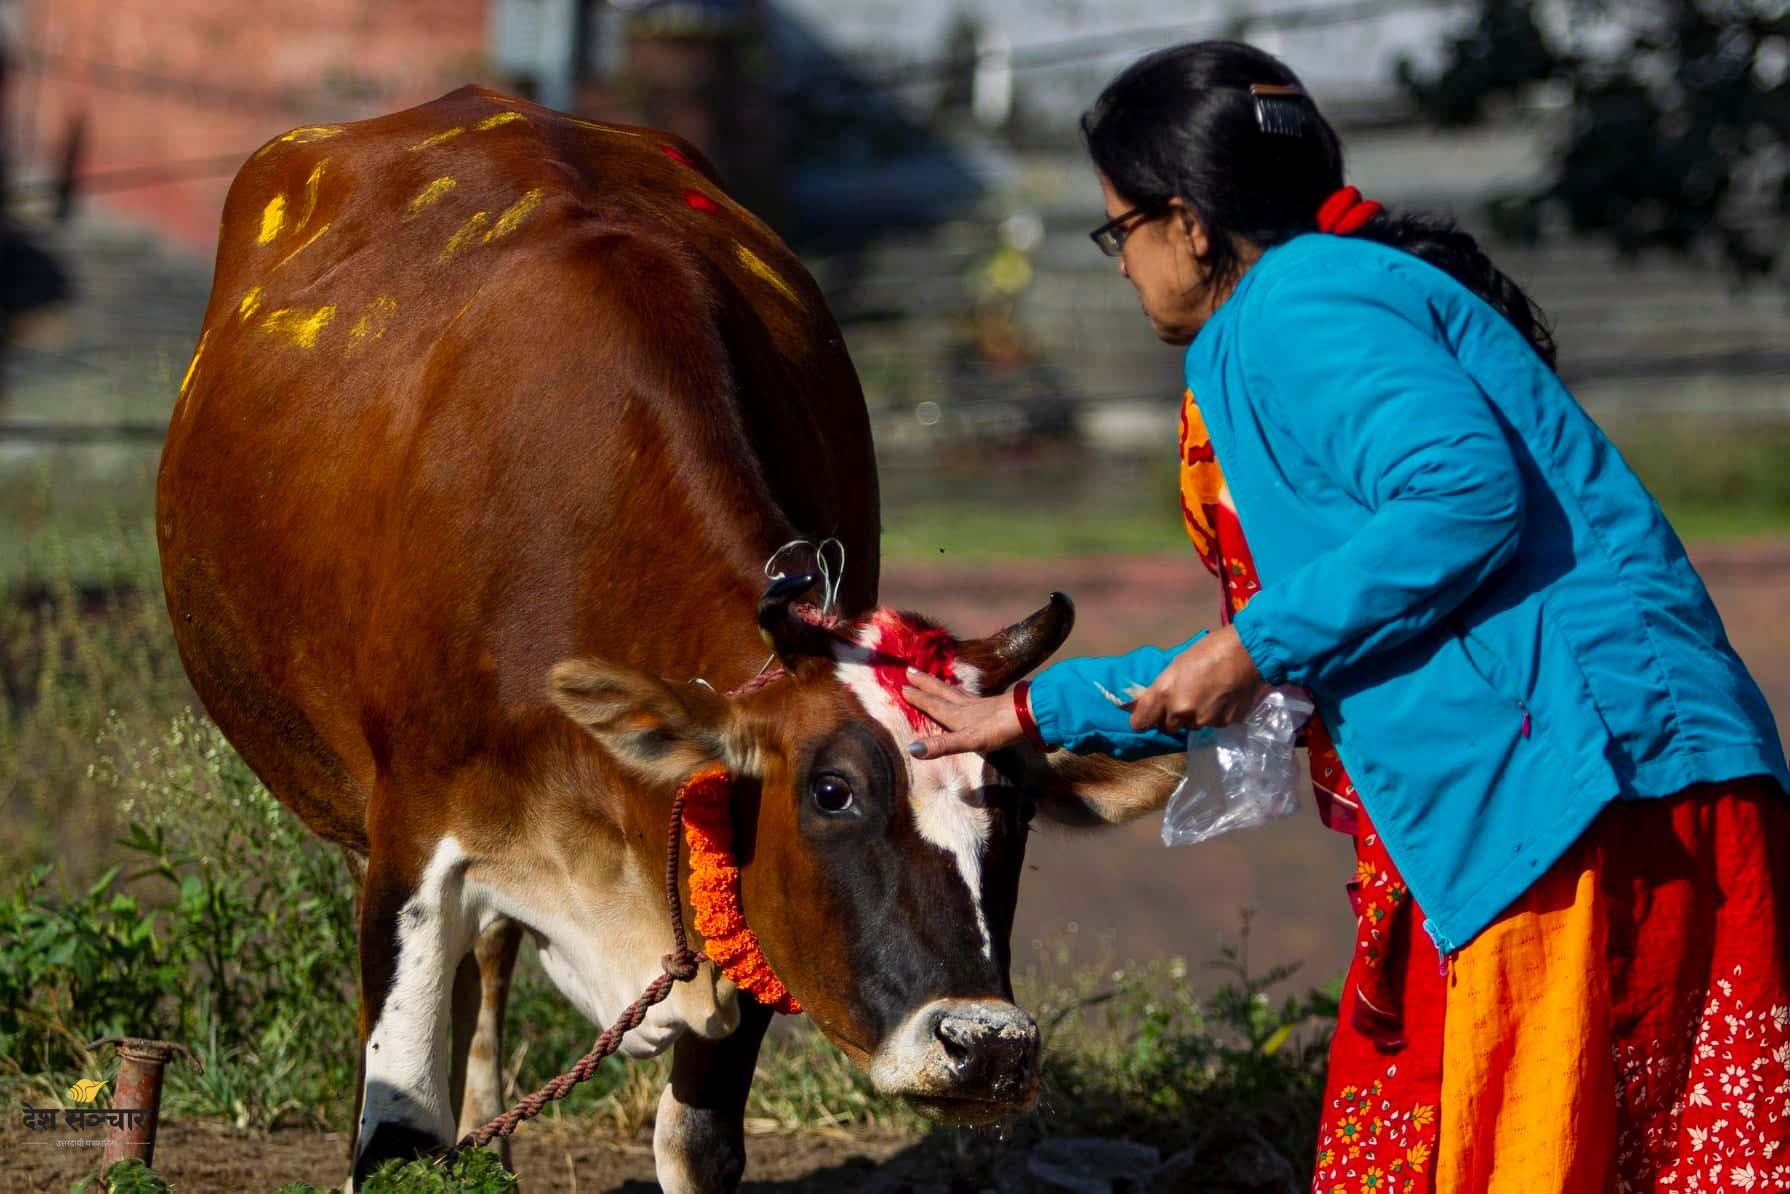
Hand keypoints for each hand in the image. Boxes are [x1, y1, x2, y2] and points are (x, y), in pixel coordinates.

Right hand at [901, 669, 1024, 759]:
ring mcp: (980, 704)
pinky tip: (967, 696)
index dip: (918, 697)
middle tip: (910, 670)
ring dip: (941, 685)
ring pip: (955, 692)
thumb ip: (942, 745)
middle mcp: (965, 706)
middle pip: (941, 691)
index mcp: (956, 714)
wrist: (1029, 715)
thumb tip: (912, 748)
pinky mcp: (994, 705)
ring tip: (933, 679)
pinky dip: (962, 693)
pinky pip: (970, 696)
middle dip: (925, 683)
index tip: (902, 686)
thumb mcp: (968, 740)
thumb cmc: (998, 729)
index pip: (933, 704)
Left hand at [1127, 625, 1263, 734]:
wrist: (1249, 652)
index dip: (1144, 718)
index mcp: (1166, 694)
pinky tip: (1223, 697)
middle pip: (1167, 727)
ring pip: (1191, 726)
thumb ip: (1157, 690)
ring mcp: (1205, 721)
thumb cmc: (1208, 651)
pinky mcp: (1225, 724)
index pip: (1140, 724)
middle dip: (1172, 716)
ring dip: (1194, 715)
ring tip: (1208, 693)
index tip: (1150, 713)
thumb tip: (1134, 705)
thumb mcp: (1175, 666)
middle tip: (1185, 696)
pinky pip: (1212, 724)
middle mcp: (1182, 712)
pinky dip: (1214, 715)